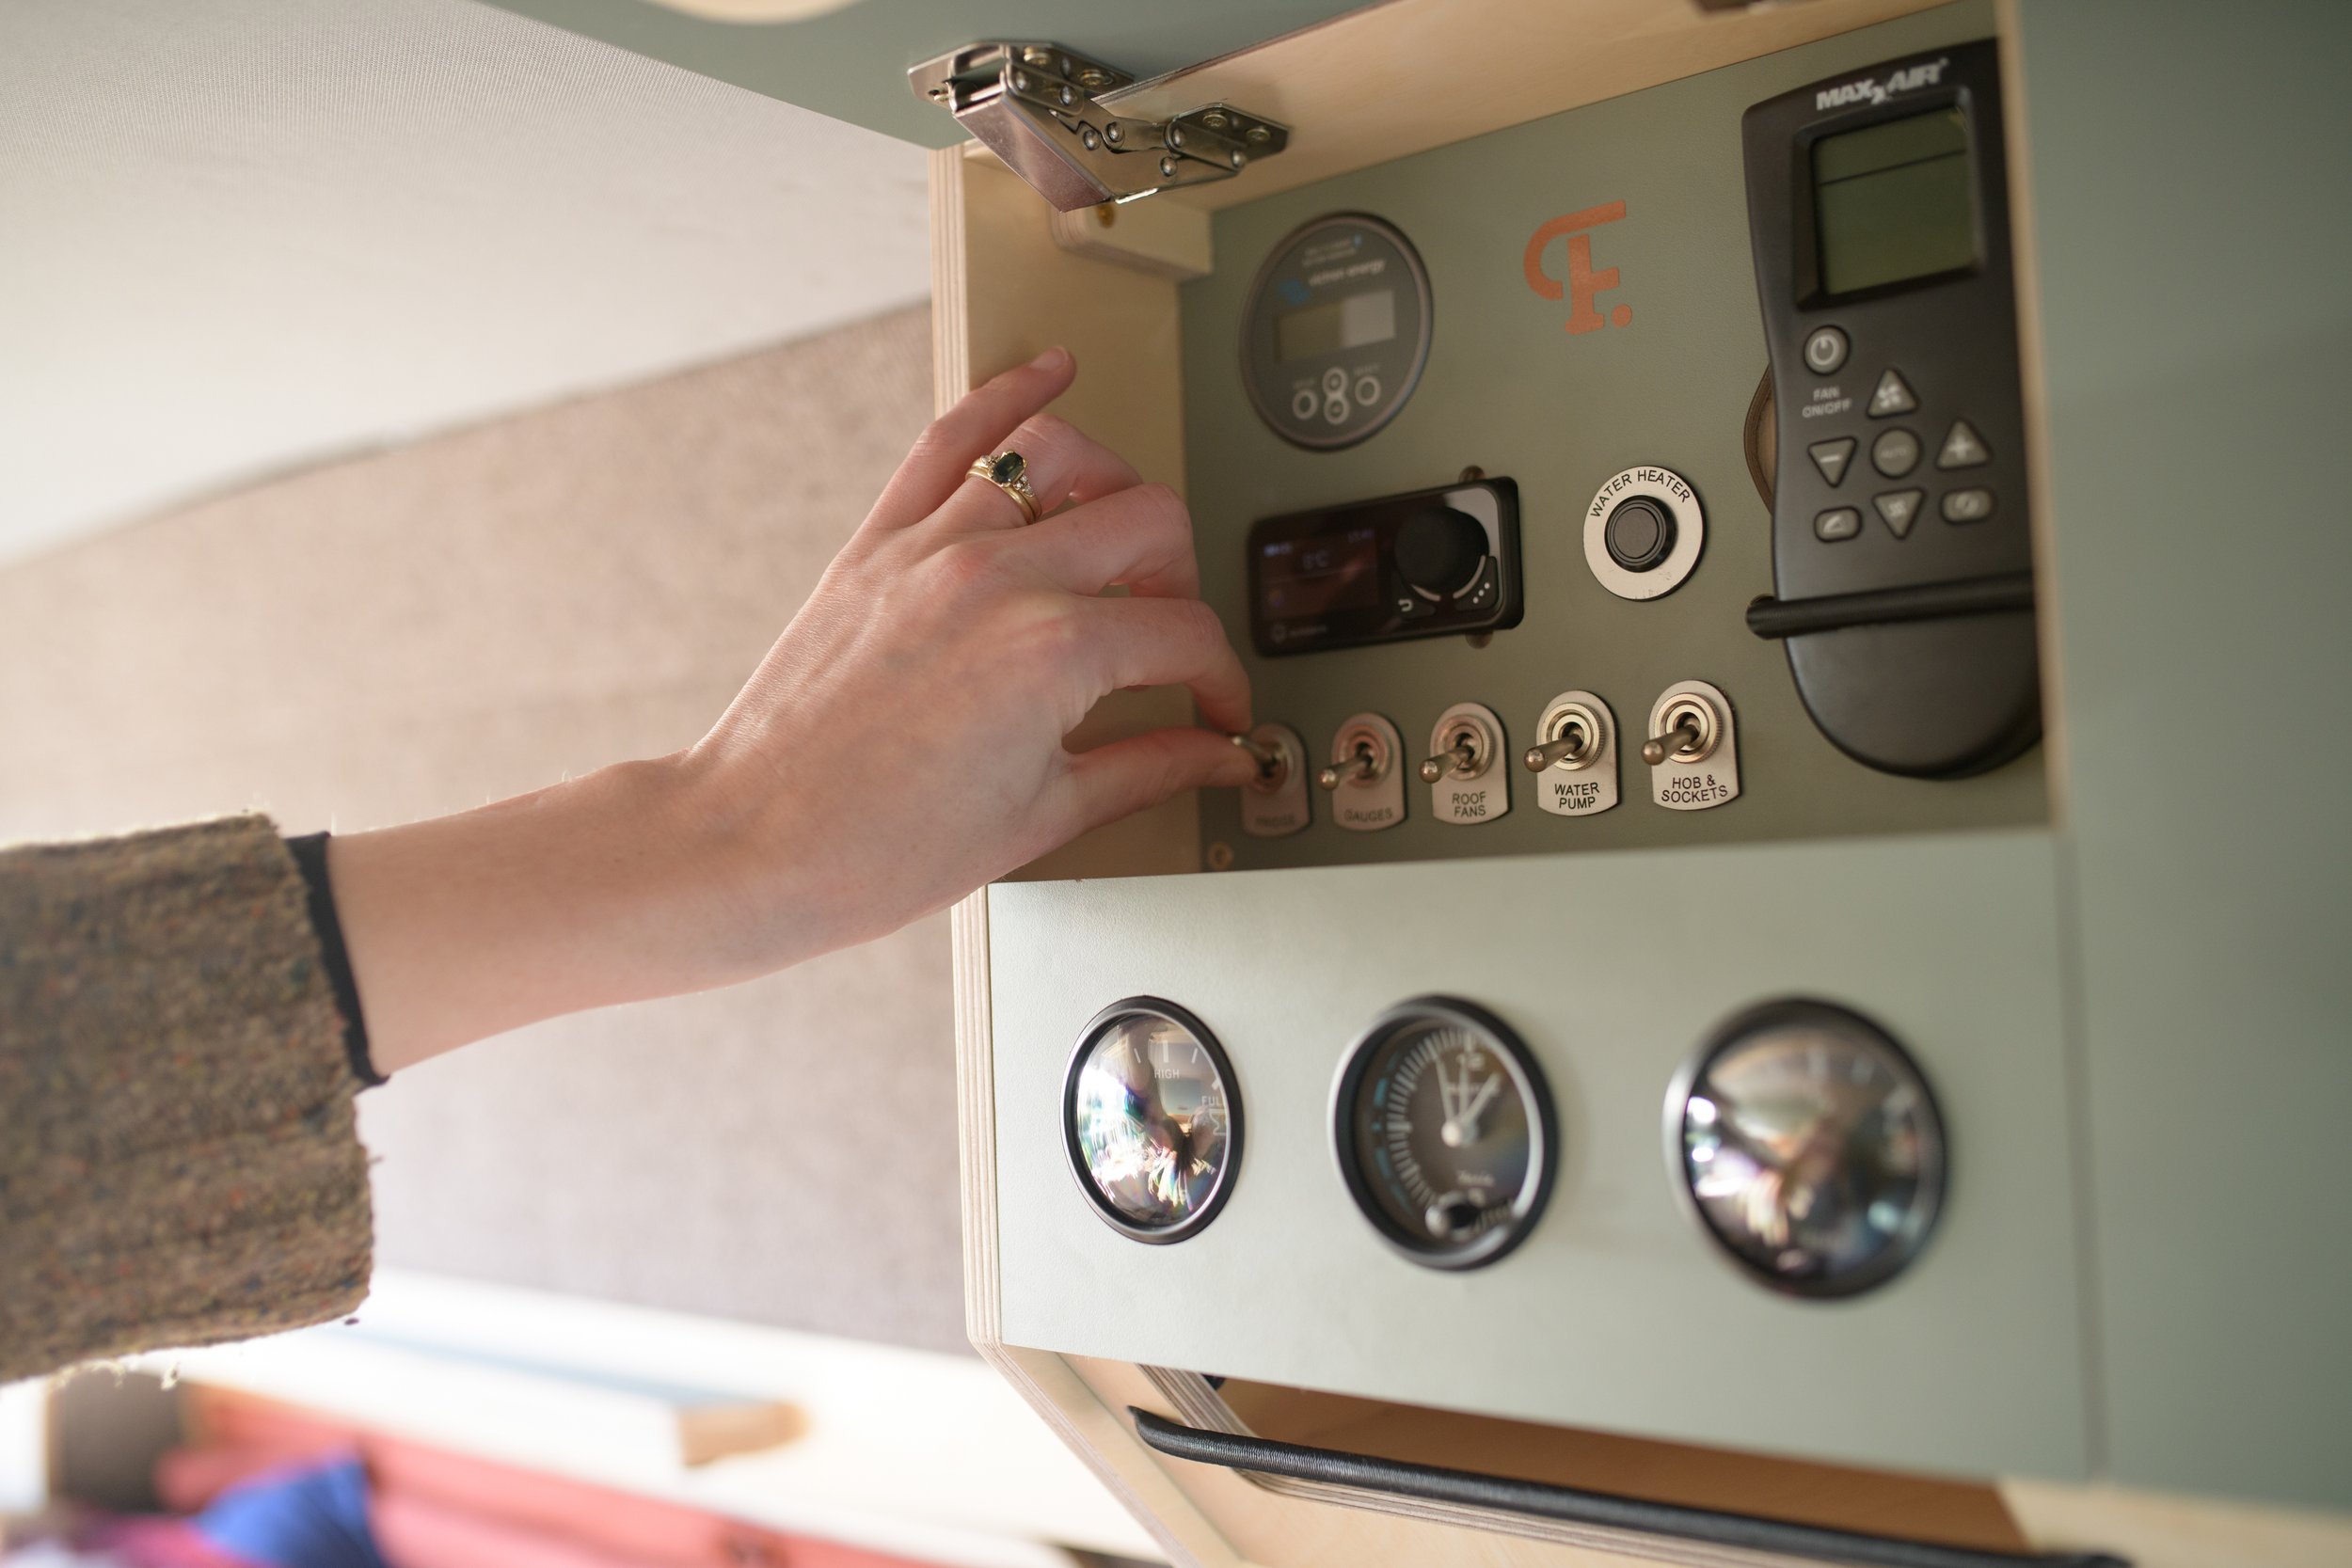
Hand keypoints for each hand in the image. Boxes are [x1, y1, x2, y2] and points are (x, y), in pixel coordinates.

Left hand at [688, 345, 1254, 962]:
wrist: (753, 845)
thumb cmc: (873, 848)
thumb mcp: (1040, 819)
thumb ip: (1146, 769)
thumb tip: (1210, 755)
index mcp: (1053, 652)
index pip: (1184, 635)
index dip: (1219, 680)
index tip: (1214, 708)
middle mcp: (998, 579)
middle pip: (1148, 525)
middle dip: (1184, 582)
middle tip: (1171, 635)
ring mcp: (934, 547)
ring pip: (1061, 455)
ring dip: (1114, 488)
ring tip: (1123, 536)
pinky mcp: (879, 541)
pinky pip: (953, 436)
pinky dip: (1007, 392)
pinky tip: (1047, 375)